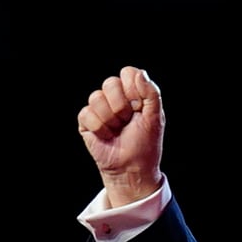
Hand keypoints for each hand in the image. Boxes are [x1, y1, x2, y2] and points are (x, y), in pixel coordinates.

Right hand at [77, 65, 165, 207]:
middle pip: (110, 83)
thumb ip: (151, 93)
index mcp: (133, 93)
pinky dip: (100, 128)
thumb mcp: (155, 118)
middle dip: (121, 106)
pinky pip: (86, 113)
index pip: (128, 73)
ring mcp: (99, 108)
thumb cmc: (145, 144)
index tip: (139, 107)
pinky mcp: (86, 121)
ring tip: (117, 130)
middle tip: (127, 121)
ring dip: (110, 119)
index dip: (133, 89)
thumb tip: (139, 73)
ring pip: (96, 97)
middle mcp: (115, 97)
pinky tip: (106, 136)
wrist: (132, 168)